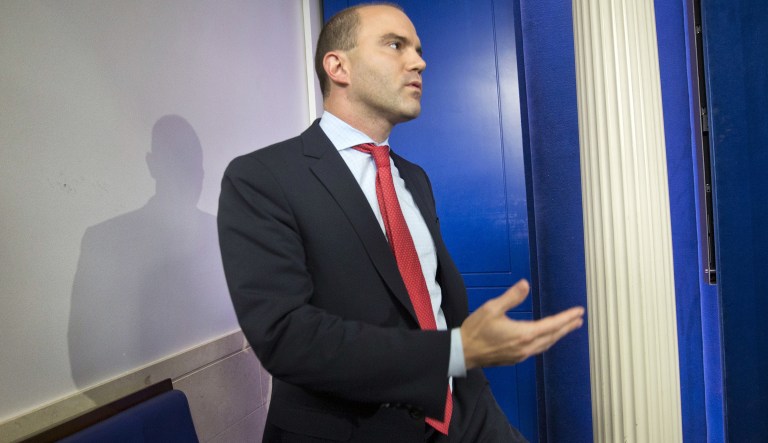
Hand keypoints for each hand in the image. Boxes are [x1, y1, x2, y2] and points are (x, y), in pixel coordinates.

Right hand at [461, 279, 584, 369]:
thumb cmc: (476, 330)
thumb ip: (511, 297)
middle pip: (553, 336)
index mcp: (523, 334)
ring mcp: (521, 354)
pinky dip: (547, 341)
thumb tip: (526, 284)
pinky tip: (546, 338)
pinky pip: (538, 349)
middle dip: (567, 327)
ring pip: (546, 344)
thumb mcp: (492, 308)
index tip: (579, 312)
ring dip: (558, 335)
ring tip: (567, 328)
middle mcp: (526, 346)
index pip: (552, 325)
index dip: (567, 318)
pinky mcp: (515, 358)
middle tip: (579, 319)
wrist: (464, 352)